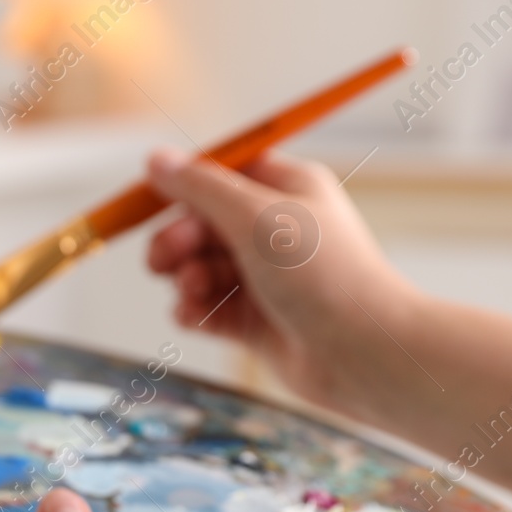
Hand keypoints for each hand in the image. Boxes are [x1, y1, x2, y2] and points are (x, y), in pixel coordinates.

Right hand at [146, 147, 421, 423]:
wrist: (362, 352)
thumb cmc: (323, 275)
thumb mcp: (255, 216)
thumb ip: (199, 188)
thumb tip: (156, 159)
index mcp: (288, 189)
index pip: (225, 172)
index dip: (185, 184)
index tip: (149, 198)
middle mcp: (278, 230)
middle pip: (205, 223)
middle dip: (178, 239)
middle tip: (162, 259)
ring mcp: (268, 277)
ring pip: (202, 267)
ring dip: (185, 277)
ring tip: (191, 289)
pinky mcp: (258, 320)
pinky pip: (211, 307)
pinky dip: (195, 309)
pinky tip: (192, 315)